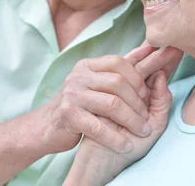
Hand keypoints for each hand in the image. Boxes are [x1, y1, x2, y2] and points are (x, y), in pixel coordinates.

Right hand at [64, 46, 183, 185]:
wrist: (47, 126)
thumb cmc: (78, 103)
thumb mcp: (96, 82)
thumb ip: (120, 68)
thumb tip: (148, 48)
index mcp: (87, 66)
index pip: (117, 62)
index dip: (136, 77)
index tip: (147, 94)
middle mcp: (78, 77)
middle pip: (117, 83)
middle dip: (137, 101)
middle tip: (146, 116)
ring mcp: (72, 95)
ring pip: (112, 104)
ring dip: (132, 120)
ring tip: (142, 131)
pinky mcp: (69, 116)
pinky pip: (99, 127)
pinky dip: (116, 138)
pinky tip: (125, 146)